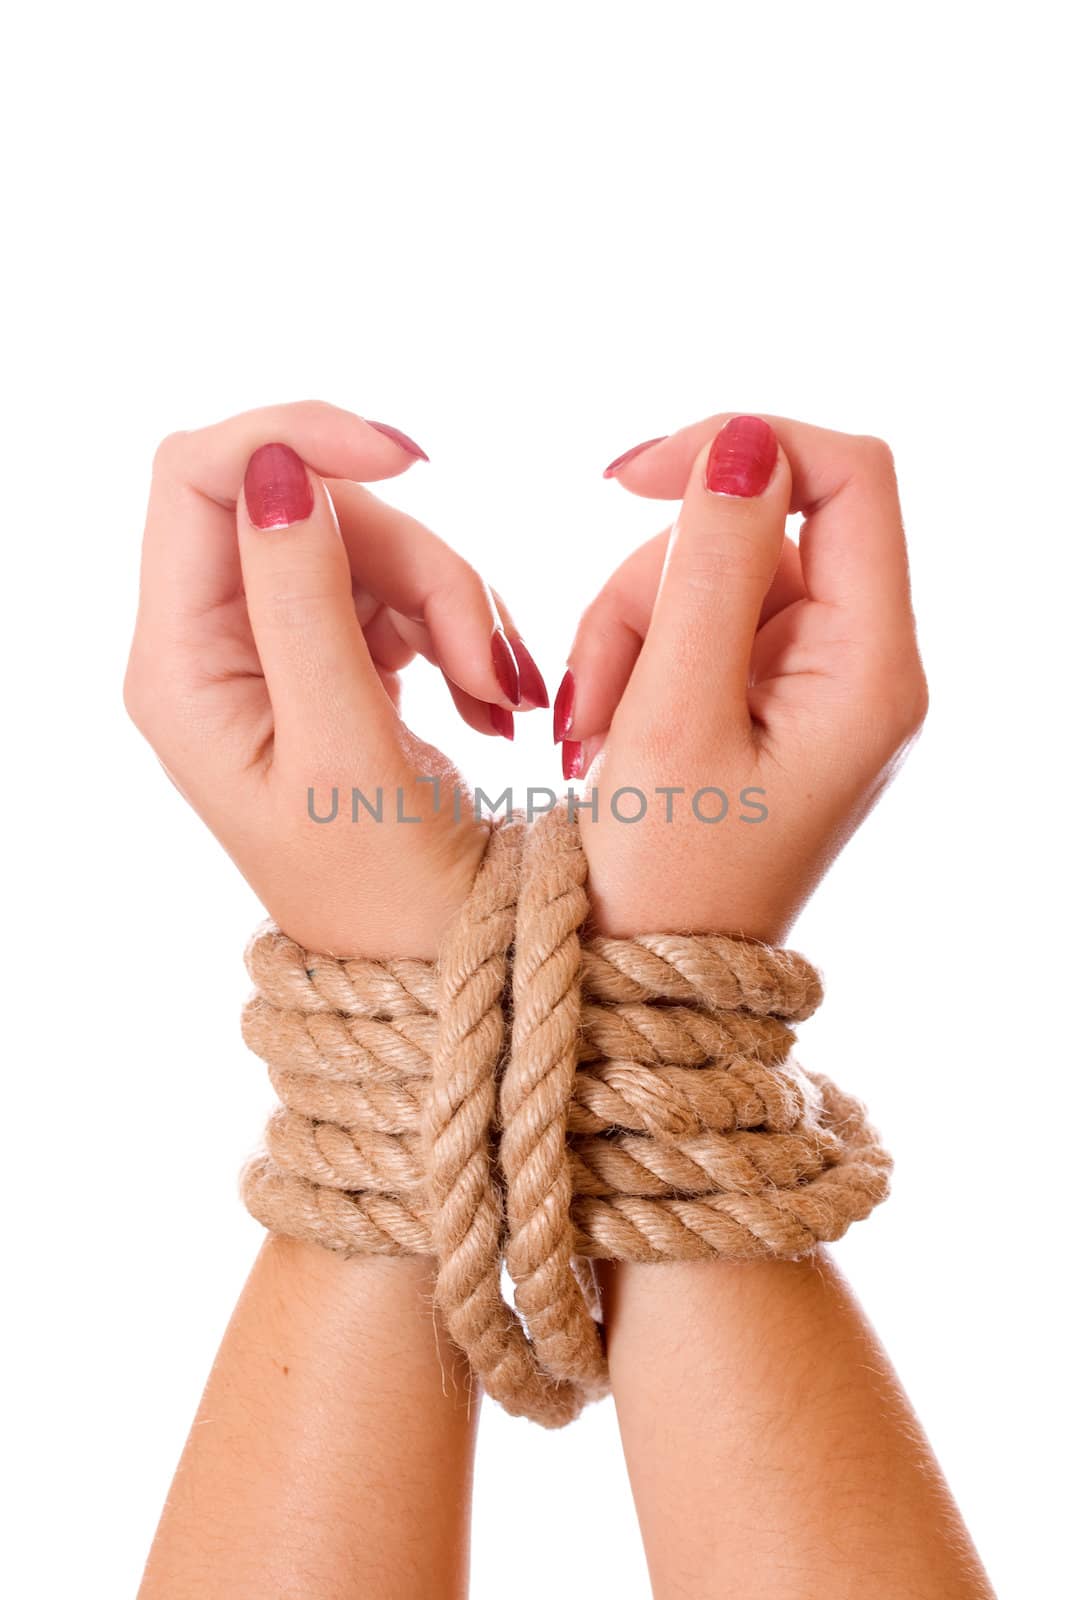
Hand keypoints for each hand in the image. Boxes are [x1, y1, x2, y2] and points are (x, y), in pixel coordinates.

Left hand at [124, 400, 546, 958]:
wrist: (450, 971)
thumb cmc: (393, 896)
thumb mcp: (345, 752)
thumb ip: (303, 605)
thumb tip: (274, 467)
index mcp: (180, 669)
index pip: (197, 478)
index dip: (294, 436)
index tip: (409, 458)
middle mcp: (211, 650)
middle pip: (305, 508)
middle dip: (415, 560)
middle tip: (487, 661)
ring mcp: (274, 653)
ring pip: (368, 544)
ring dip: (455, 603)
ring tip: (503, 703)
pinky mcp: (334, 662)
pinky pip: (402, 589)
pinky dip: (461, 628)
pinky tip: (494, 705)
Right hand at [557, 414, 927, 940]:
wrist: (646, 980)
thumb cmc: (659, 879)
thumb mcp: (671, 718)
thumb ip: (710, 571)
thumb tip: (743, 442)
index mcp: (871, 670)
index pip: (849, 477)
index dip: (743, 446)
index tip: (629, 479)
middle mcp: (862, 666)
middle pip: (761, 529)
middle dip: (654, 583)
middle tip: (595, 688)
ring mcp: (815, 684)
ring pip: (713, 572)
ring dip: (630, 628)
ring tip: (594, 729)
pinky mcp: (769, 700)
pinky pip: (698, 623)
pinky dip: (636, 657)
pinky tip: (607, 732)